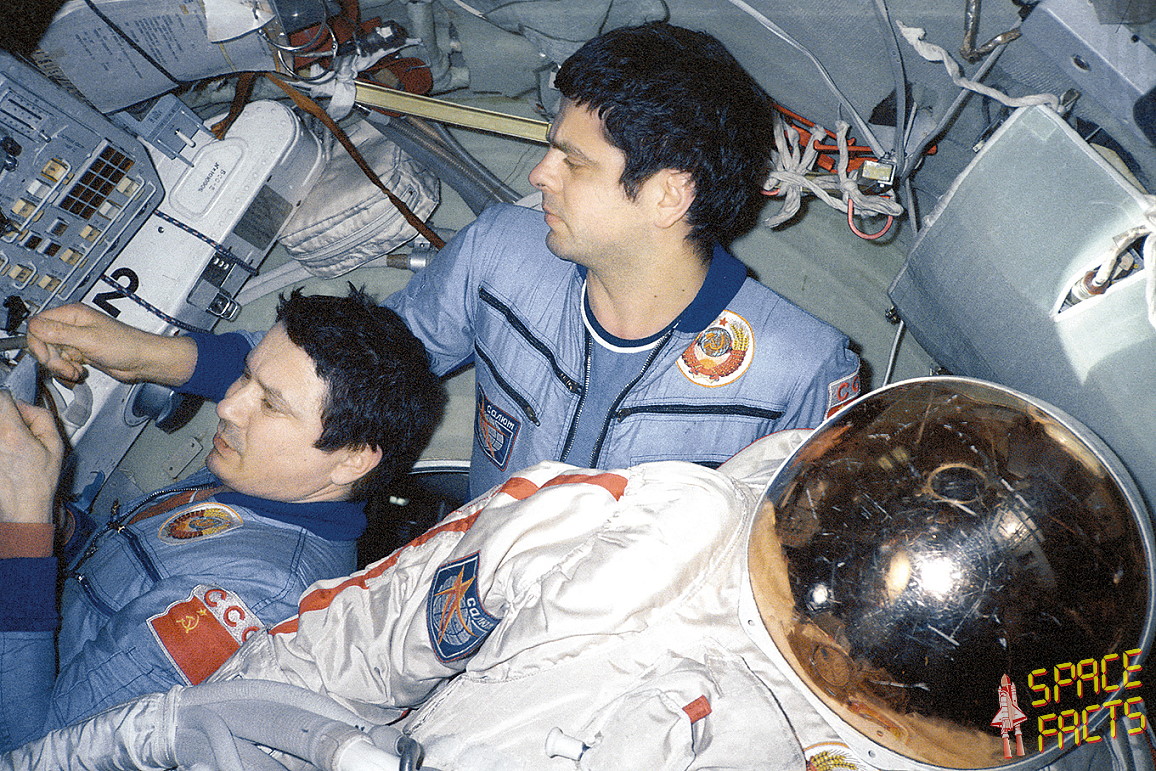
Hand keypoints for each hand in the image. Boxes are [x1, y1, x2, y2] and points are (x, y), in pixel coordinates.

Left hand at [0, 390, 63, 523]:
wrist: (22, 509)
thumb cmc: (39, 483)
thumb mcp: (55, 446)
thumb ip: (42, 417)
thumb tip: (24, 405)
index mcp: (11, 434)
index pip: (1, 398)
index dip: (10, 400)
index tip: (14, 409)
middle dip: (4, 417)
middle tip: (15, 431)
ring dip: (2, 433)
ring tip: (10, 447)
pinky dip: (0, 446)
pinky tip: (6, 458)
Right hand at [26, 303, 196, 385]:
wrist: (142, 361)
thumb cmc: (125, 345)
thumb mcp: (89, 339)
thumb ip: (60, 333)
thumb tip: (34, 325)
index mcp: (72, 314)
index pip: (37, 324)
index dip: (38, 343)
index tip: (48, 357)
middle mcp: (71, 325)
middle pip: (42, 341)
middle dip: (51, 358)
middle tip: (65, 367)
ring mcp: (75, 339)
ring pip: (51, 354)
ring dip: (60, 366)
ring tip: (75, 371)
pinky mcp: (80, 352)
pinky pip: (62, 361)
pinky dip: (66, 370)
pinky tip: (78, 372)